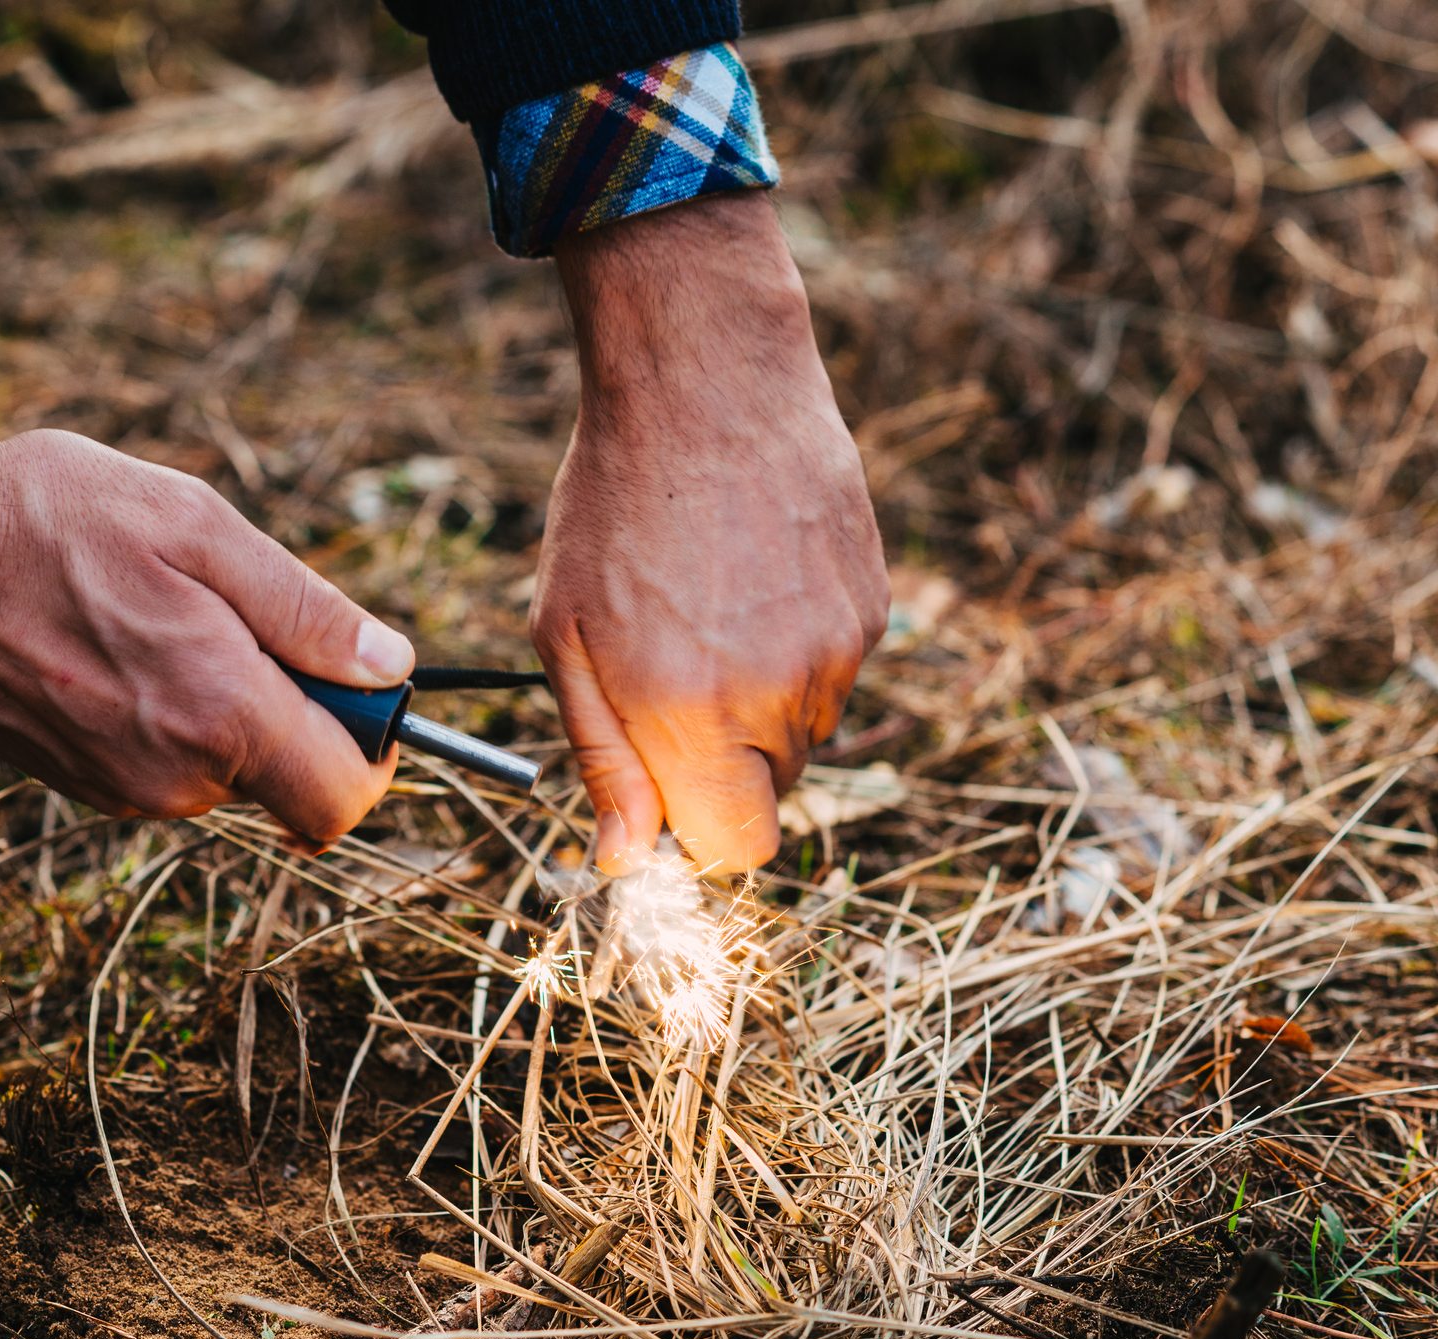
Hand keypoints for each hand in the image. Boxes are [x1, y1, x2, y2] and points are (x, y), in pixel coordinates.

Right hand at [0, 403, 413, 842]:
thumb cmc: (46, 519)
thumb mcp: (197, 526)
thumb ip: (306, 609)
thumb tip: (389, 667)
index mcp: (220, 714)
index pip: (344, 800)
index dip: (374, 750)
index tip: (361, 688)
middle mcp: (173, 778)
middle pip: (290, 782)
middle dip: (298, 712)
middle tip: (242, 615)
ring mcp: (119, 789)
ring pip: (226, 769)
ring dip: (227, 703)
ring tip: (160, 611)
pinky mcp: (78, 782)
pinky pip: (166, 763)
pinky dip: (171, 711)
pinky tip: (118, 637)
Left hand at [536, 194, 886, 875]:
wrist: (705, 380)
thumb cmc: (612, 506)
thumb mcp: (565, 637)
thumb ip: (604, 759)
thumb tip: (625, 858)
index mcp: (693, 715)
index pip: (735, 851)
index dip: (698, 830)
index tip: (665, 783)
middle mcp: (781, 695)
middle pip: (769, 791)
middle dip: (720, 759)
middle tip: (671, 664)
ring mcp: (838, 650)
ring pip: (804, 729)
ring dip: (759, 698)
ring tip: (711, 603)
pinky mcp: (872, 605)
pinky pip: (833, 668)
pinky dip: (795, 644)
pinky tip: (752, 573)